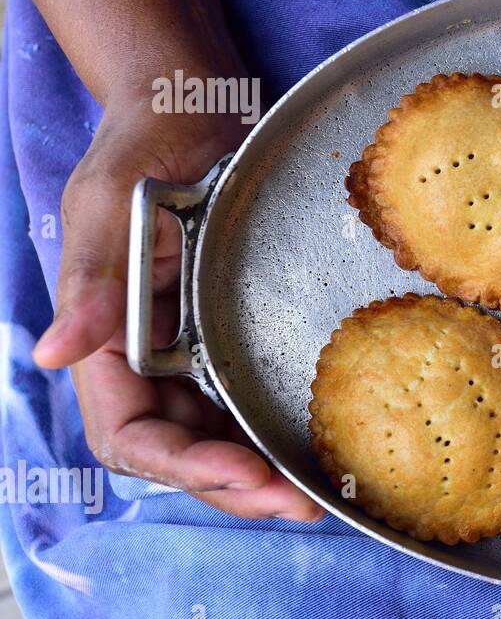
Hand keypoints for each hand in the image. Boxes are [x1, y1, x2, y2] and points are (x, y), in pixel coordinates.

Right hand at [32, 77, 323, 521]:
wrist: (195, 113)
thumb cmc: (143, 148)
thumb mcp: (109, 206)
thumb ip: (93, 281)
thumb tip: (55, 352)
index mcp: (109, 342)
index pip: (132, 434)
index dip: (182, 466)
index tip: (242, 474)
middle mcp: (153, 360)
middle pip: (186, 452)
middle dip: (238, 487)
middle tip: (302, 505)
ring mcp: (198, 353)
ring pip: (225, 437)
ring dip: (267, 473)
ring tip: (321, 495)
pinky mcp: (239, 337)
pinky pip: (257, 397)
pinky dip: (284, 429)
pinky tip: (328, 445)